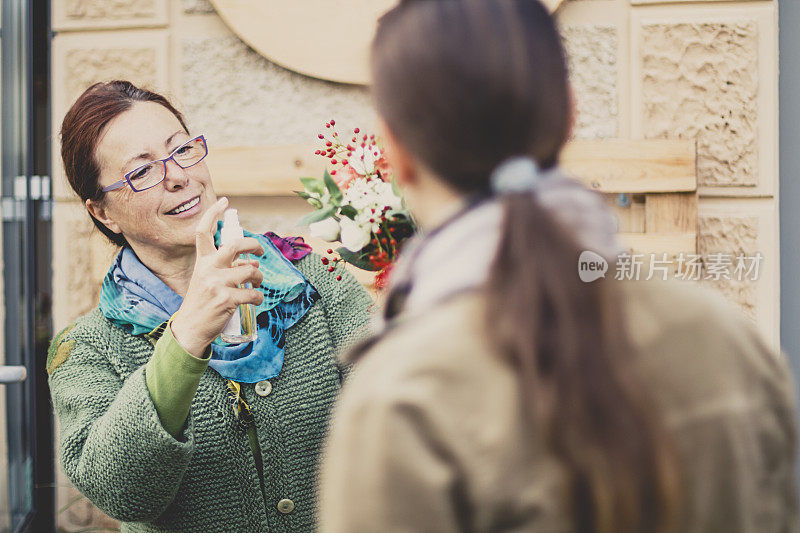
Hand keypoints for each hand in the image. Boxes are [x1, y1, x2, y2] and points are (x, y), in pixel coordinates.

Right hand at [171, 197, 264, 356]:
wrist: (190, 329)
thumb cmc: (202, 303)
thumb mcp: (206, 280)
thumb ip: (225, 268)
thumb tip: (253, 261)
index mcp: (202, 262)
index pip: (203, 232)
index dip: (213, 213)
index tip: (225, 201)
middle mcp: (208, 269)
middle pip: (234, 245)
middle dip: (253, 244)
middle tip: (259, 251)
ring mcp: (216, 284)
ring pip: (250, 270)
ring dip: (259, 276)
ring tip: (257, 283)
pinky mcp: (226, 300)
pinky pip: (253, 293)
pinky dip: (259, 297)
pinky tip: (255, 300)